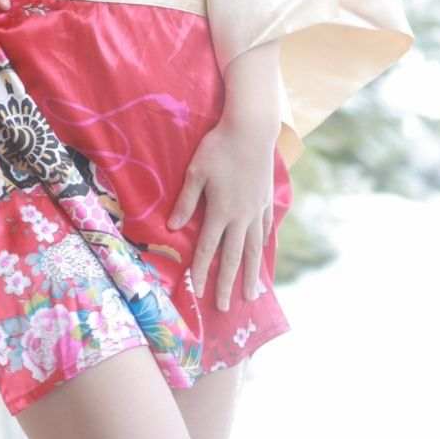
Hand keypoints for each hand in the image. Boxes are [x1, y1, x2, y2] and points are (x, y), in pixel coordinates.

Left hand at [166, 111, 275, 311]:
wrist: (252, 130)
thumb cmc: (218, 147)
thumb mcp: (196, 172)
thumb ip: (186, 202)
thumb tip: (173, 228)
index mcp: (220, 211)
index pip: (208, 248)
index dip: (202, 271)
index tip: (197, 292)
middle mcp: (240, 216)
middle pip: (233, 257)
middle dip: (227, 284)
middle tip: (225, 308)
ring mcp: (256, 210)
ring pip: (253, 249)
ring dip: (250, 274)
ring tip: (251, 294)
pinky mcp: (265, 201)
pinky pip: (264, 231)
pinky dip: (262, 247)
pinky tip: (261, 256)